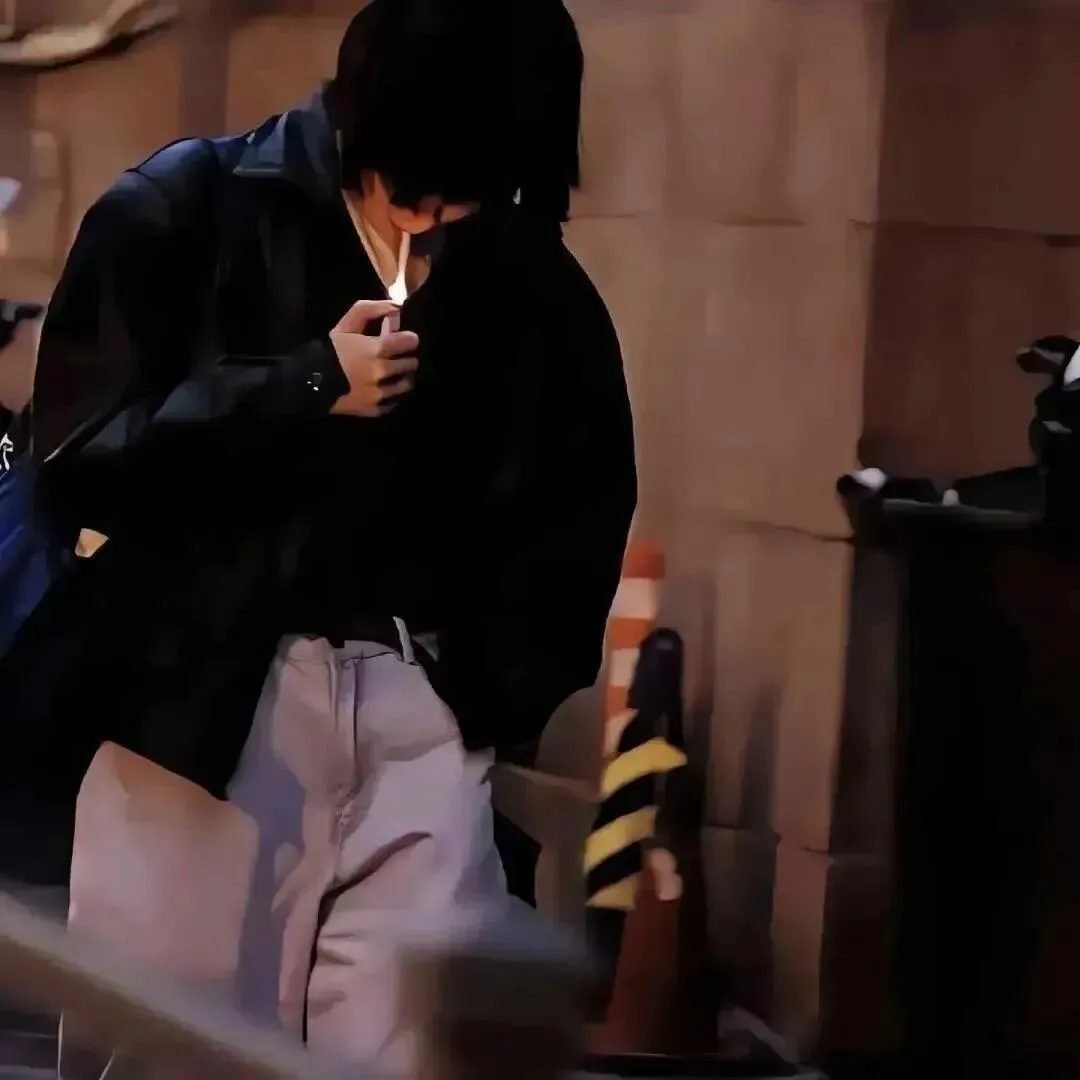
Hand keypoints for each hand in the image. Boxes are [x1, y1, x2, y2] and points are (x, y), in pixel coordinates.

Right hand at [328, 299, 418, 416]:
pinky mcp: (375, 409)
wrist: (311, 382)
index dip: (409, 339)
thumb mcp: (346, 325)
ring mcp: (380, 393)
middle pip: (411, 364)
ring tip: (393, 375)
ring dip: (402, 378)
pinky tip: (384, 390)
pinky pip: (394, 403)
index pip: (410, 341)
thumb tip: (395, 307)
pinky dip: (392, 397)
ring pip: (406, 385)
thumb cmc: (330, 350)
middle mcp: (382, 372)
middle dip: (406, 359)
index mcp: (377, 349)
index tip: (404, 340)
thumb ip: (370, 310)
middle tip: (396, 358)